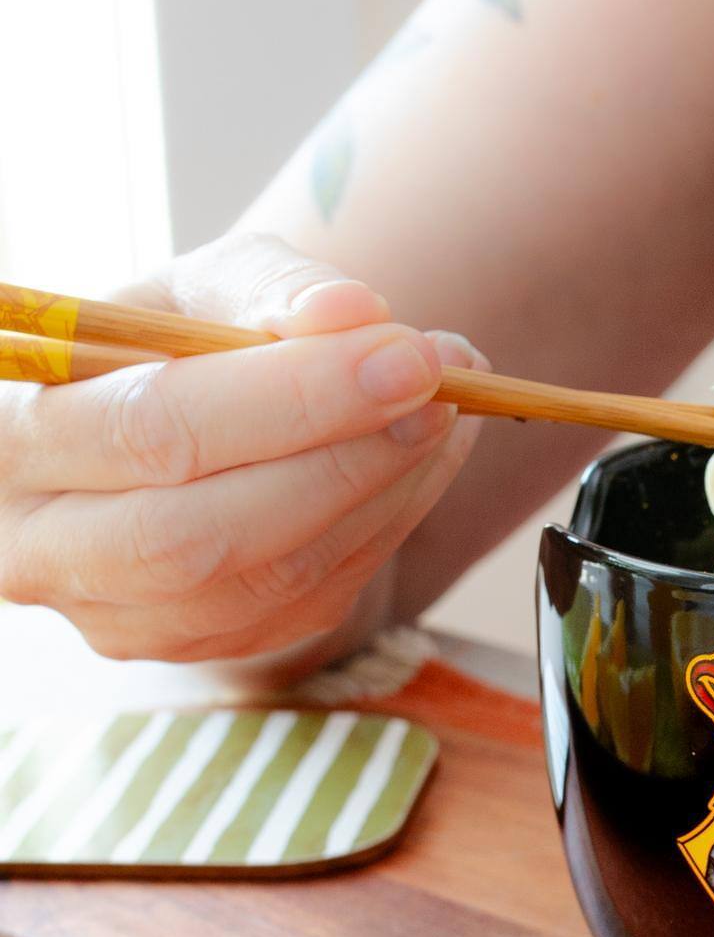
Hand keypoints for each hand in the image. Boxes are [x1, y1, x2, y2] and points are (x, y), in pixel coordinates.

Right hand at [0, 231, 485, 662]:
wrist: (188, 430)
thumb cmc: (176, 350)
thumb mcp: (201, 291)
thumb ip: (271, 290)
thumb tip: (351, 315)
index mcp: (12, 440)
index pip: (151, 430)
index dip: (289, 397)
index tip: (404, 353)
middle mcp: (47, 549)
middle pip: (202, 531)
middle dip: (342, 456)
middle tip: (438, 391)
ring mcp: (127, 618)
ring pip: (269, 579)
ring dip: (383, 493)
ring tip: (448, 412)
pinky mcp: (209, 646)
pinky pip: (314, 598)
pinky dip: (389, 524)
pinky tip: (426, 459)